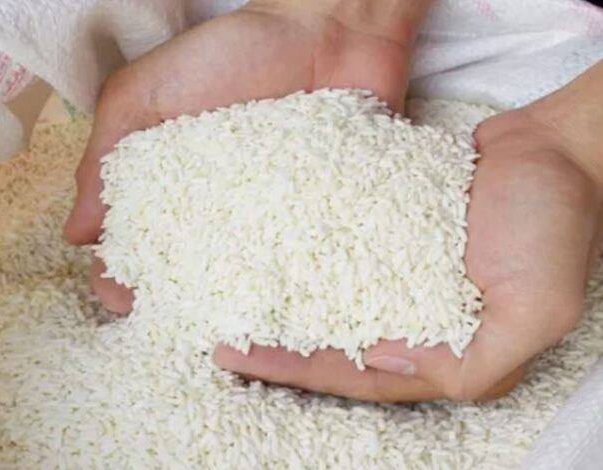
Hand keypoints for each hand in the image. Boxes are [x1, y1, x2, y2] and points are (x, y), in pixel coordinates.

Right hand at [63, 0, 430, 311]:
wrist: (325, 28)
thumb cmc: (226, 54)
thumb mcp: (143, 93)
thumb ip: (104, 154)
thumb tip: (73, 234)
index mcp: (167, 190)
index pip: (133, 248)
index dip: (120, 277)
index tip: (120, 296)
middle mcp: (214, 215)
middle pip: (186, 278)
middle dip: (175, 308)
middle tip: (177, 326)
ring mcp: (266, 221)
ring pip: (243, 283)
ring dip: (232, 313)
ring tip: (228, 334)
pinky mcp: (315, 218)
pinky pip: (302, 264)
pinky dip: (294, 290)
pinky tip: (288, 317)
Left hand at [215, 61, 602, 401]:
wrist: (555, 148)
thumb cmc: (554, 224)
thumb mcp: (537, 309)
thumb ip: (474, 360)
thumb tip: (389, 360)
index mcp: (448, 352)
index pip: (357, 375)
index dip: (297, 370)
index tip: (238, 356)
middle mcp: (419, 322)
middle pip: (336, 345)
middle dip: (279, 346)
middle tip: (219, 337)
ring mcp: (404, 278)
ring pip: (332, 303)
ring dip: (286, 304)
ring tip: (231, 298)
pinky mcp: (395, 238)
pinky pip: (342, 256)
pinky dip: (307, 259)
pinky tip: (270, 250)